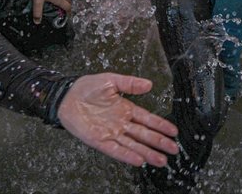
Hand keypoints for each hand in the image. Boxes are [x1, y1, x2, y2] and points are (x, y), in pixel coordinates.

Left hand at [57, 74, 178, 166]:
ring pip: (133, 145)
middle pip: (144, 135)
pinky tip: (139, 160)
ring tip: (161, 160)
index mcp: (126, 109)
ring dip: (148, 153)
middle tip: (174, 150)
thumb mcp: (111, 81)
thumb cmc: (87, 88)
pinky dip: (127, 156)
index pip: (148, 119)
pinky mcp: (100, 141)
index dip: (161, 125)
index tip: (174, 132)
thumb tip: (149, 84)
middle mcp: (121, 123)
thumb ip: (130, 83)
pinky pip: (116, 150)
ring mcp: (111, 133)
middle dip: (159, 142)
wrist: (67, 96)